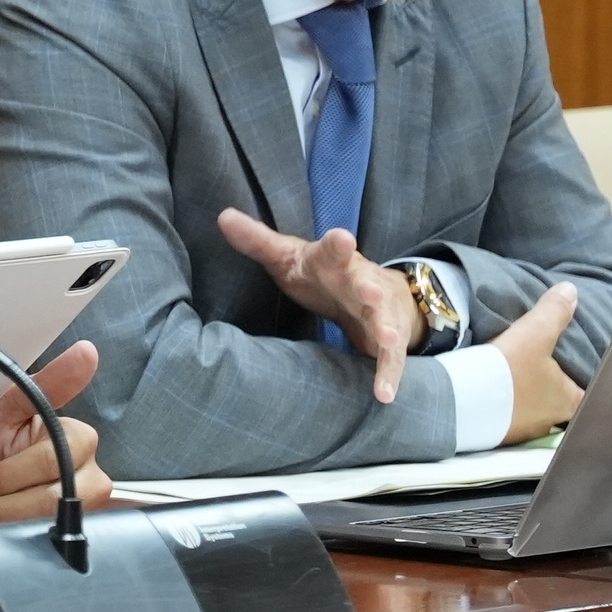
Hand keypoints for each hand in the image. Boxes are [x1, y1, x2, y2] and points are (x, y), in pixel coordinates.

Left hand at [0, 344, 110, 528]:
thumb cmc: (5, 437)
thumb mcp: (14, 407)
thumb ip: (49, 383)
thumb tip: (86, 352)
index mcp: (80, 440)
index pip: (49, 461)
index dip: (6, 475)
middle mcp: (89, 477)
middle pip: (47, 500)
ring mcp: (83, 511)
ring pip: (42, 526)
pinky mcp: (67, 535)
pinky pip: (41, 546)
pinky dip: (4, 543)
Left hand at [215, 206, 433, 401]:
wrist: (377, 289)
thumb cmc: (321, 273)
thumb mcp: (288, 256)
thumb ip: (257, 240)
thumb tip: (222, 217)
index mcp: (333, 261)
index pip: (333, 250)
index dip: (337, 245)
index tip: (342, 238)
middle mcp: (360, 282)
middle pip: (364, 283)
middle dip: (367, 287)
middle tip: (370, 292)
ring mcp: (378, 310)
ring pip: (384, 319)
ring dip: (385, 328)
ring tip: (387, 338)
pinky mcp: (387, 337)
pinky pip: (389, 357)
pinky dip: (388, 375)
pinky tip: (384, 395)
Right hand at [488, 282, 585, 443]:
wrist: (460, 402)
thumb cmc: (508, 371)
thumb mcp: (534, 333)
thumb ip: (554, 312)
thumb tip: (571, 290)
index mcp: (569, 401)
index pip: (592, 394)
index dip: (590, 381)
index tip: (584, 369)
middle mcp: (551, 422)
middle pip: (562, 404)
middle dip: (555, 387)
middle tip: (548, 368)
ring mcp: (523, 431)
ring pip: (533, 411)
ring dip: (528, 397)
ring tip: (519, 377)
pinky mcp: (498, 435)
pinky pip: (509, 417)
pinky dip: (506, 405)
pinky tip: (496, 391)